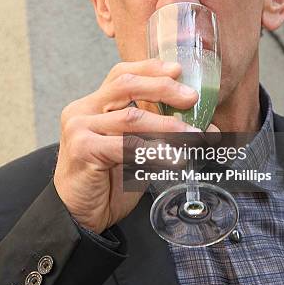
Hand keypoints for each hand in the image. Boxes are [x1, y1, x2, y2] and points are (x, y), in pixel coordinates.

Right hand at [53, 59, 209, 233]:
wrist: (80, 215)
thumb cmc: (108, 181)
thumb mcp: (136, 148)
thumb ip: (159, 133)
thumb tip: (203, 128)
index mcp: (94, 104)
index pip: (122, 74)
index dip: (150, 69)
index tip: (177, 70)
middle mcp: (83, 110)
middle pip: (126, 85)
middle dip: (163, 88)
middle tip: (191, 98)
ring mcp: (79, 128)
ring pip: (131, 118)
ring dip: (167, 126)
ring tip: (193, 135)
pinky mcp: (82, 149)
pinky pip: (127, 146)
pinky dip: (156, 151)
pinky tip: (175, 158)